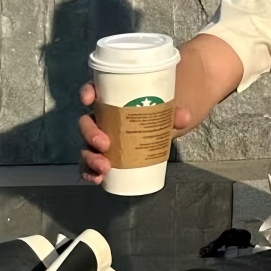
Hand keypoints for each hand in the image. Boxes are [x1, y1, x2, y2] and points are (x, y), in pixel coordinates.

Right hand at [78, 82, 192, 184]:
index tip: (88, 99)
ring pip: (87, 146)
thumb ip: (175, 113)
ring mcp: (101, 139)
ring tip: (104, 168)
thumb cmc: (158, 115)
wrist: (161, 133)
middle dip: (91, 134)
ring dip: (90, 158)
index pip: (93, 91)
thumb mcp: (167, 112)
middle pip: (87, 123)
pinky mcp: (106, 156)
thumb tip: (184, 116)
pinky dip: (90, 172)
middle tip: (105, 145)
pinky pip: (91, 165)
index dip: (87, 92)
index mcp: (111, 101)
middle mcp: (102, 119)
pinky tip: (98, 179)